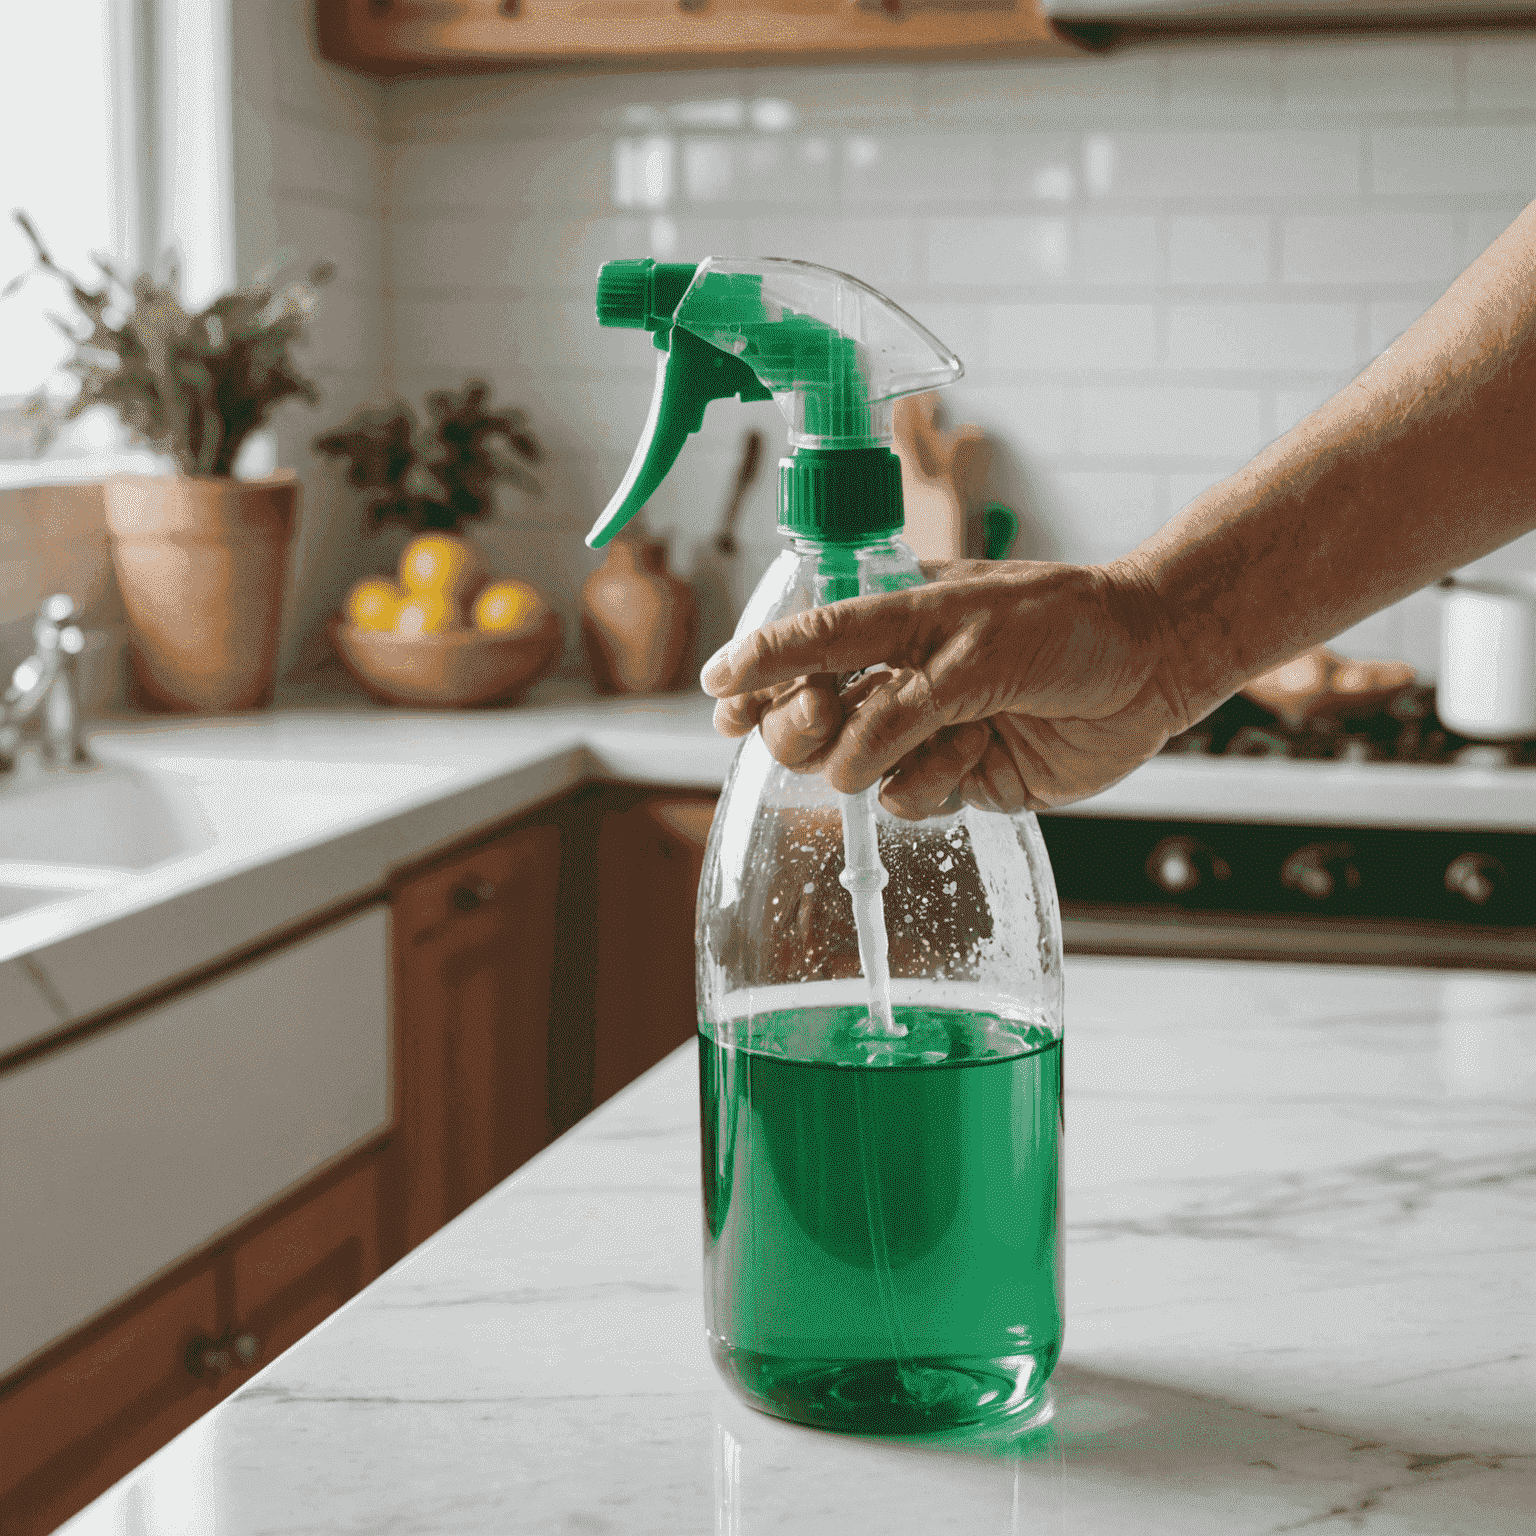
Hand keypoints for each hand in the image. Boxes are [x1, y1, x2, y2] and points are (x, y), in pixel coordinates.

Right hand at [699, 560, 1191, 819]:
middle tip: (821, 719)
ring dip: (896, 755)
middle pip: (806, 721)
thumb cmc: (1064, 625)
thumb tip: (842, 759)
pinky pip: (909, 801)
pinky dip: (940, 782)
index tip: (720, 693)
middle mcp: (897, 681)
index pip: (803, 647)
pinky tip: (984, 752)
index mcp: (890, 624)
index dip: (757, 670)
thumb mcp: (972, 639)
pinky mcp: (956, 780)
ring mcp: (923, 735)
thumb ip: (902, 698)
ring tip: (955, 726)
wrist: (1148, 666)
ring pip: (852, 771)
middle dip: (805, 725)